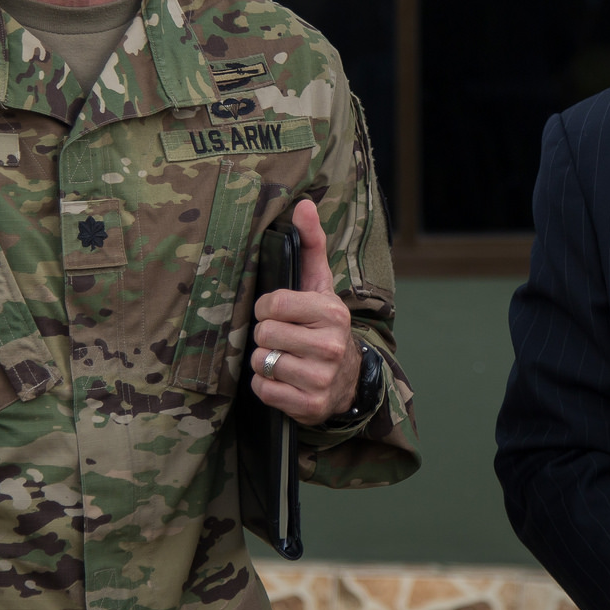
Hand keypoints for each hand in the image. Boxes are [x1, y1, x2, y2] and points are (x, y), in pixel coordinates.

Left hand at [250, 199, 359, 425]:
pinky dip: (266, 386)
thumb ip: (311, 243)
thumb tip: (303, 204)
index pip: (273, 304)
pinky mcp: (308, 406)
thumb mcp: (321, 285)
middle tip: (282, 338)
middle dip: (266, 336)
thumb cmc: (324, 325)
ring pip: (260, 362)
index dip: (267, 308)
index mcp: (332, 313)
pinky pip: (263, 390)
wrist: (348, 380)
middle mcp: (331, 346)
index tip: (278, 313)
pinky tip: (284, 380)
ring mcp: (321, 379)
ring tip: (284, 358)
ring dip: (264, 361)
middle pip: (264, 334)